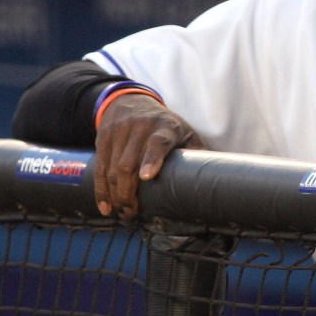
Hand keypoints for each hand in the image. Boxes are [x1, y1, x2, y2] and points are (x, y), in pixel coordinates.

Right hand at [94, 93, 205, 218]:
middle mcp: (140, 127)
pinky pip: (99, 167)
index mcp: (165, 127)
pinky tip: (106, 206)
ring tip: (123, 213)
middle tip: (133, 213)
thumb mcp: (185, 132)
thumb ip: (196, 153)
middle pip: (129, 163)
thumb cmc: (166, 125)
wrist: (132, 101)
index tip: (147, 177)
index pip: (158, 143)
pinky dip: (101, 189)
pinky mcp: (103, 137)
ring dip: (115, 195)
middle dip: (128, 193)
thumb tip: (216, 179)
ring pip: (111, 168)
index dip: (152, 159)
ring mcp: (119, 132)